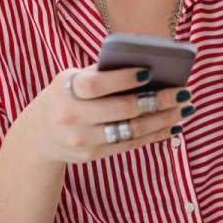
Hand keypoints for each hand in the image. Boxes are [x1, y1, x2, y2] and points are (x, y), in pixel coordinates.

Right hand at [12, 64, 194, 164]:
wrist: (37, 136)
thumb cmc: (65, 96)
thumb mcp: (71, 79)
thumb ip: (101, 71)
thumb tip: (149, 67)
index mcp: (67, 89)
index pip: (97, 85)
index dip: (123, 79)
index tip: (149, 72)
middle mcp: (72, 116)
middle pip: (122, 110)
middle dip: (158, 101)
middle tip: (183, 92)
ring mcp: (82, 139)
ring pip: (131, 130)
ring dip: (163, 120)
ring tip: (185, 109)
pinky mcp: (92, 155)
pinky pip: (130, 145)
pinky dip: (155, 135)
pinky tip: (173, 126)